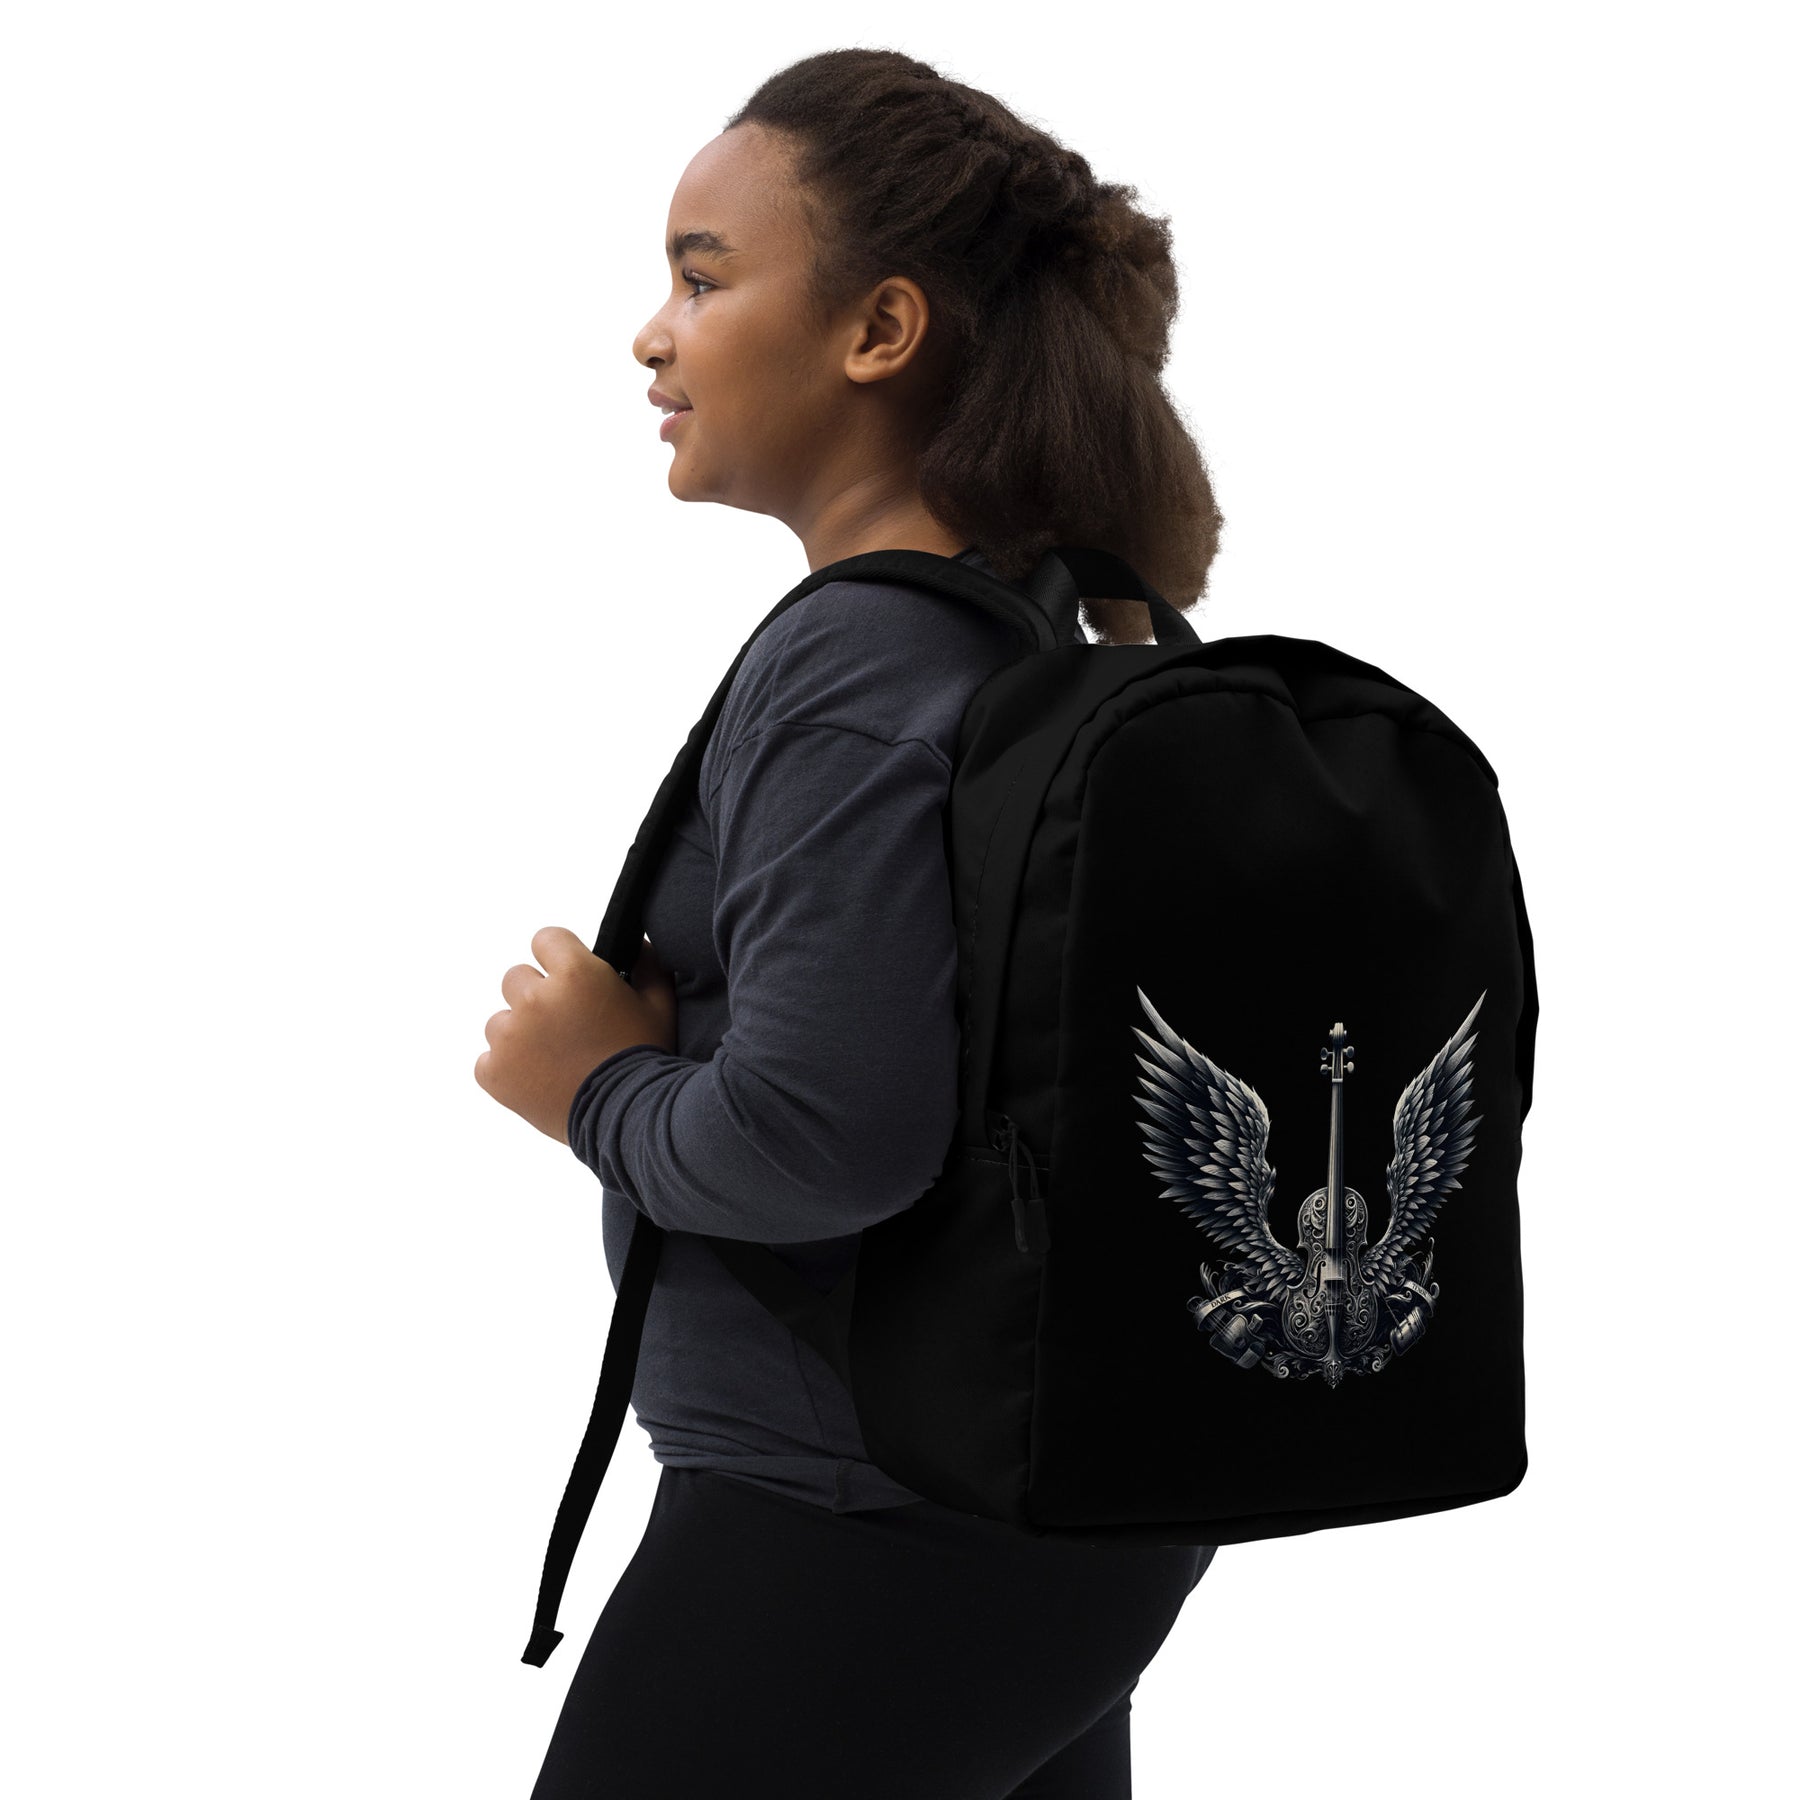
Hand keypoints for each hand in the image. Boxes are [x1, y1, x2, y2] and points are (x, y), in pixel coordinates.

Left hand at [475, 927, 678, 1143]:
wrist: (628, 1116)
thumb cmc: (645, 1058)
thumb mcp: (660, 1005)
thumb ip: (648, 964)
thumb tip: (637, 946)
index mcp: (575, 973)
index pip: (546, 939)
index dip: (559, 956)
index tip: (569, 977)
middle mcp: (535, 998)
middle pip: (517, 978)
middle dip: (538, 995)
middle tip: (564, 1024)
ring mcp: (510, 1036)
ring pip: (501, 1021)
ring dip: (520, 1033)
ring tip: (552, 1057)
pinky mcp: (494, 1071)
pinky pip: (488, 1059)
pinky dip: (506, 1068)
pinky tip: (536, 1078)